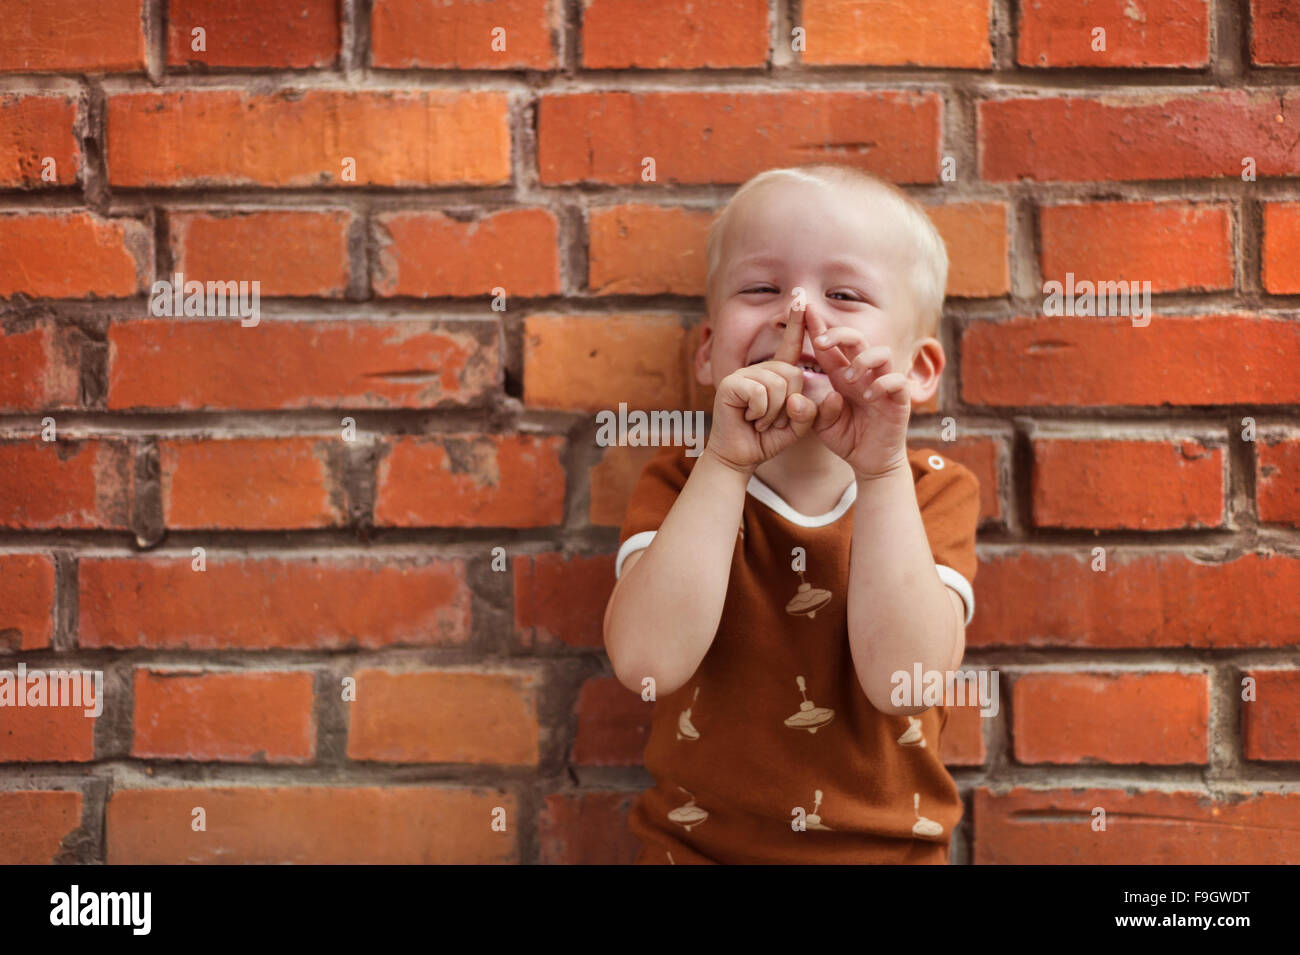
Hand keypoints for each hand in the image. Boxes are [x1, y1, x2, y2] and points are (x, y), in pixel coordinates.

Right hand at [705, 302, 818, 473]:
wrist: (739, 456)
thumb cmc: (766, 438)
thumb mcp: (797, 426)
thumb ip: (809, 412)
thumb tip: (802, 396)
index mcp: (776, 373)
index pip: (791, 345)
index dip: (797, 322)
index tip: (801, 298)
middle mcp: (760, 369)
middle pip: (793, 374)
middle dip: (789, 405)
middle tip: (771, 419)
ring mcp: (743, 374)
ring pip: (778, 386)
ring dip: (774, 413)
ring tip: (759, 420)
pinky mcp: (731, 384)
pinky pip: (761, 394)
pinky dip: (760, 413)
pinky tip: (748, 418)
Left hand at [804, 304, 911, 479]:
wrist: (870, 461)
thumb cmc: (846, 437)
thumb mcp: (820, 424)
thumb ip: (809, 410)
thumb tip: (801, 396)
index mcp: (842, 375)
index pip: (830, 347)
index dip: (818, 328)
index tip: (803, 311)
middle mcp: (863, 374)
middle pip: (856, 339)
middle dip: (839, 334)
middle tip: (821, 342)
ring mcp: (883, 384)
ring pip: (881, 352)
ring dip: (863, 360)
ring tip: (848, 379)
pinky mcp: (899, 399)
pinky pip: (896, 380)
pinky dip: (882, 383)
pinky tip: (868, 395)